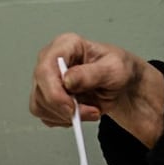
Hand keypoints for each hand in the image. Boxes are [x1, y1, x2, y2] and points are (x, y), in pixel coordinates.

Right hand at [31, 33, 163, 148]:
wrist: (122, 84)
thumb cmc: (119, 69)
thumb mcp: (114, 68)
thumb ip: (92, 74)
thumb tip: (68, 79)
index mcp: (66, 45)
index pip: (45, 68)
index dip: (54, 91)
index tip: (72, 106)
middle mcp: (51, 61)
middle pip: (41, 90)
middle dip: (65, 108)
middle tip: (90, 112)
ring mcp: (47, 80)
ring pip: (41, 105)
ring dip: (66, 115)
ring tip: (91, 110)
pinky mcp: (47, 97)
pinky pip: (46, 115)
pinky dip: (64, 120)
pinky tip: (81, 113)